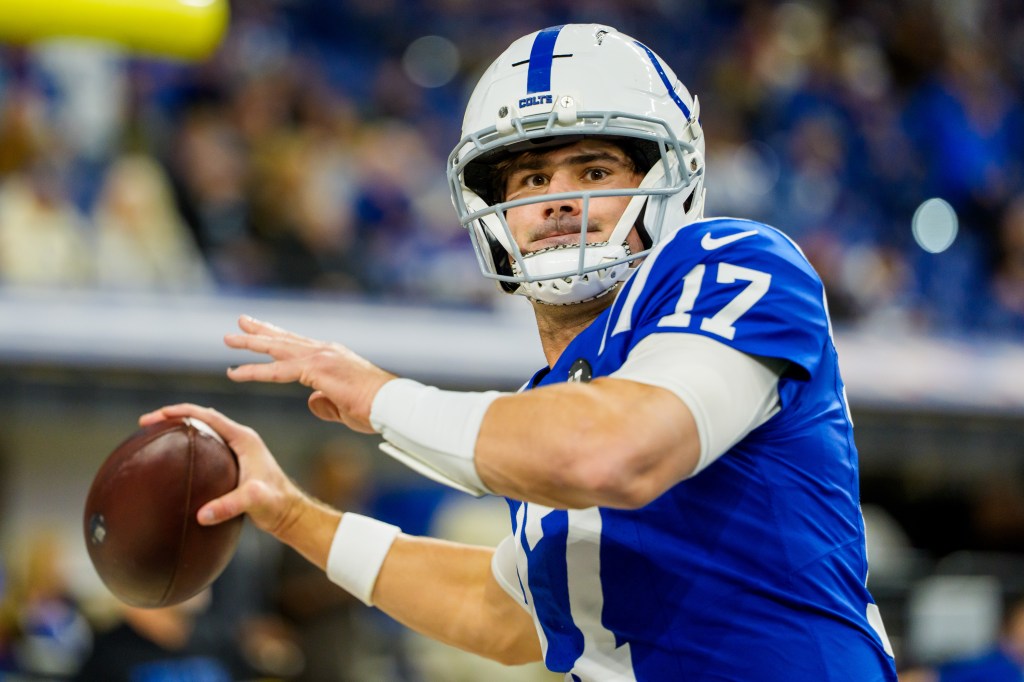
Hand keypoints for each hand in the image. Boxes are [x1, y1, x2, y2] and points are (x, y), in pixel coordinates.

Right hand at [138, 404, 302, 536]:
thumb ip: (230, 506)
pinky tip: (171, 458)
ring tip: (153, 434)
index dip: (180, 412)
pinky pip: (205, 446)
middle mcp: (240, 438)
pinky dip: (187, 445)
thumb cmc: (276, 504)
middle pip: (201, 418)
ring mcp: (236, 449)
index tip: (156, 415)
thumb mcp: (254, 502)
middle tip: (145, 422)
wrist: (289, 512)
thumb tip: (201, 515)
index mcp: (243, 438)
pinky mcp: (232, 461)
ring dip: (179, 429)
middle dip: (173, 416)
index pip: (207, 415)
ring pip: (203, 430)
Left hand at [224, 315, 395, 432]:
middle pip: (285, 338)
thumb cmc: (374, 409)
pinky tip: (235, 372)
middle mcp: (325, 351)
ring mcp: (321, 357)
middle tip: (240, 322)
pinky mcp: (317, 369)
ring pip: (278, 348)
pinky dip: (255, 371)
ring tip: (228, 339)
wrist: (391, 406)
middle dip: (261, 330)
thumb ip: (324, 402)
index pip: (298, 345)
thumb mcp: (343, 405)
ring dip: (251, 343)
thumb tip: (312, 401)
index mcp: (331, 357)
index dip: (278, 338)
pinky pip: (278, 371)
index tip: (261, 331)